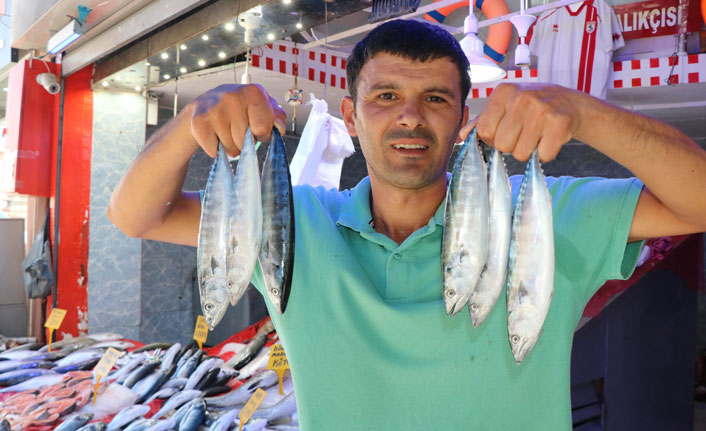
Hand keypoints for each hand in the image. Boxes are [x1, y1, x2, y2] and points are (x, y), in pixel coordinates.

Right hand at [187, 84, 286, 157]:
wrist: (203, 107)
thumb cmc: (238, 110)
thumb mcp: (260, 108)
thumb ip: (276, 118)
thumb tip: (280, 128)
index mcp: (253, 92)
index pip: (263, 128)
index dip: (261, 133)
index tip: (254, 127)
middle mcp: (233, 96)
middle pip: (246, 141)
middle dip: (244, 142)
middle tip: (236, 130)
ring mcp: (214, 109)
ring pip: (231, 148)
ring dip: (230, 146)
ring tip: (224, 132)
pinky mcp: (199, 123)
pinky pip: (214, 151)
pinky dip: (214, 149)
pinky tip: (212, 134)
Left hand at [458, 83, 586, 161]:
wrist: (572, 104)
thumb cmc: (533, 108)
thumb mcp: (506, 107)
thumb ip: (483, 121)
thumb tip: (461, 136)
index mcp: (503, 92)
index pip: (484, 131)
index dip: (493, 138)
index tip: (506, 131)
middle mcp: (520, 98)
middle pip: (501, 145)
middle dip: (511, 146)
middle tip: (524, 133)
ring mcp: (541, 109)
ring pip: (520, 154)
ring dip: (529, 151)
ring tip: (537, 135)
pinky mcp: (559, 123)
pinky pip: (542, 155)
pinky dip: (546, 153)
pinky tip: (550, 138)